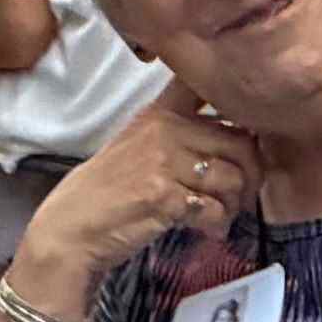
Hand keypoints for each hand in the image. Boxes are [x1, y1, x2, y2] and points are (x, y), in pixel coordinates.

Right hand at [22, 92, 259, 313]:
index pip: (209, 91)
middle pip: (240, 142)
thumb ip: (179, 135)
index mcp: (159, 112)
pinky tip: (208, 230)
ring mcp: (164, 163)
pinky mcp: (165, 198)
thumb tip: (238, 141)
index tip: (243, 137)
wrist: (71, 229)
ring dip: (235, 203)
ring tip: (222, 215)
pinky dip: (217, 224)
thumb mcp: (138, 146)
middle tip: (241, 195)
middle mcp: (164, 130)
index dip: (239, 111)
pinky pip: (214, 209)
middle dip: (250, 174)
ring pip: (233, 178)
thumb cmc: (105, 192)